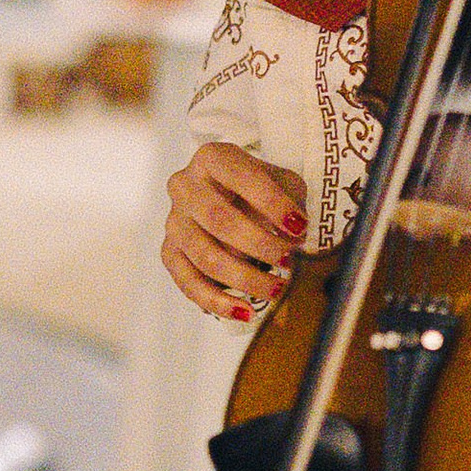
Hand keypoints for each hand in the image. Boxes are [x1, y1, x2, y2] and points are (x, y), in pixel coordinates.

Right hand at [164, 140, 306, 322]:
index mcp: (213, 158)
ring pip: (205, 256)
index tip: (300, 227)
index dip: (273, 204)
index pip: (243, 178)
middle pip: (219, 220)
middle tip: (288, 260)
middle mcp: (185, 185)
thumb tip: (293, 236)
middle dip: (259, 244)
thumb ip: (291, 202)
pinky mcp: (170, 251)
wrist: (229, 196)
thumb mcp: (282, 182)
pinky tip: (245, 312)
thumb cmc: (260, 189)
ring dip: (245, 278)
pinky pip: (188, 282)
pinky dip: (218, 301)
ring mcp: (173, 220)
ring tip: (277, 289)